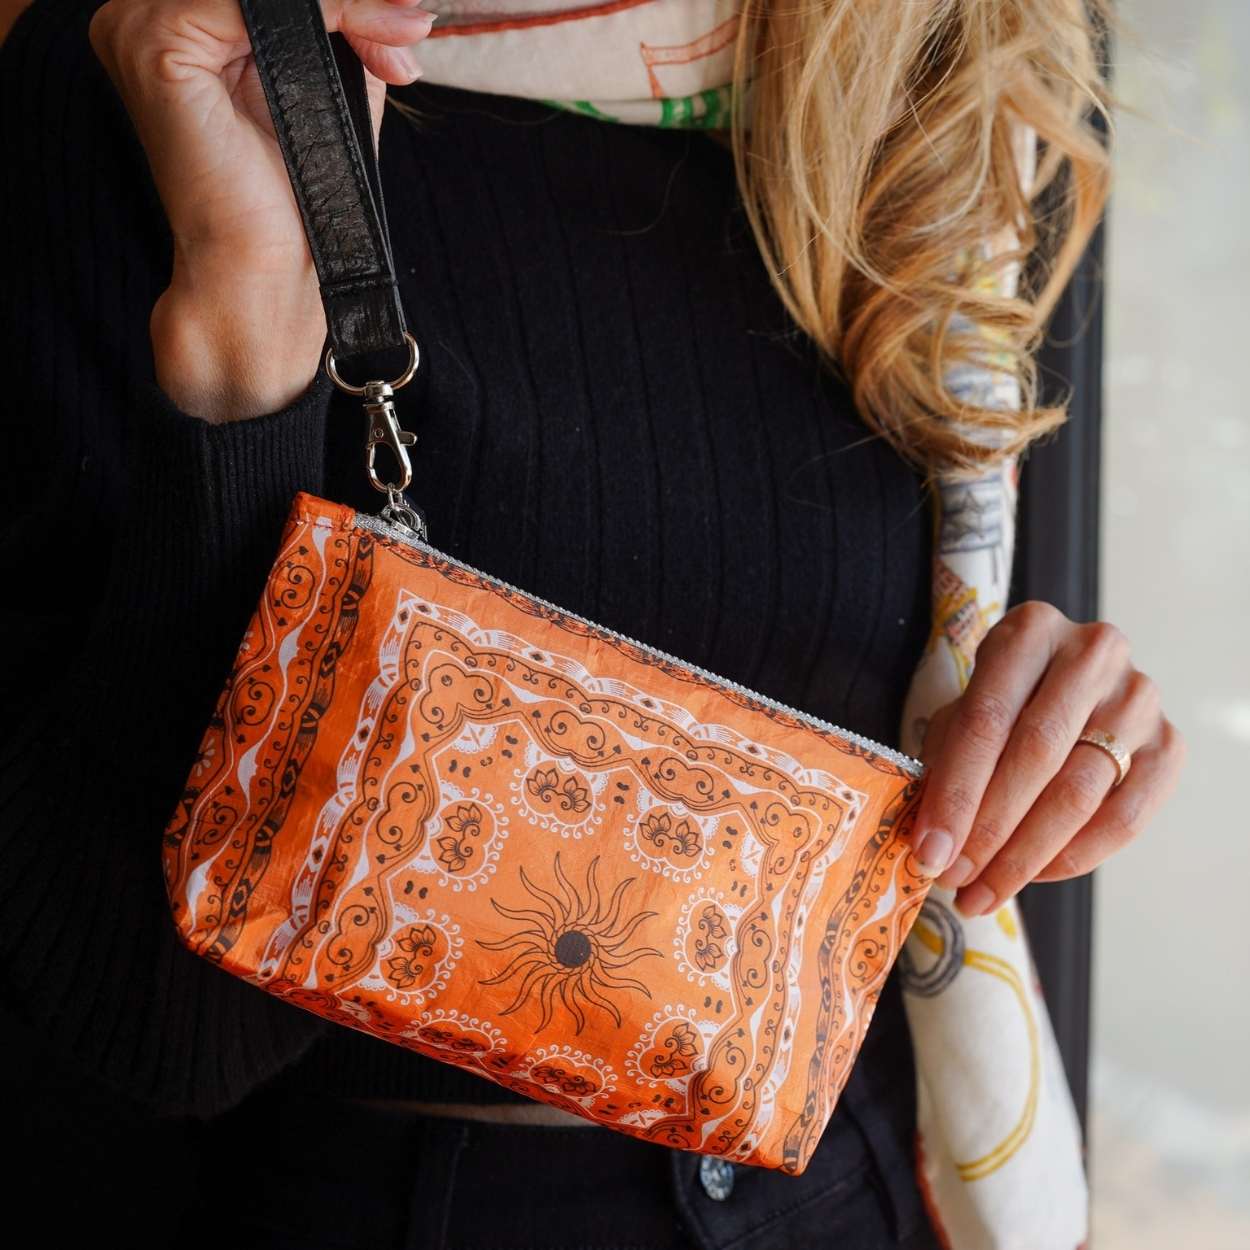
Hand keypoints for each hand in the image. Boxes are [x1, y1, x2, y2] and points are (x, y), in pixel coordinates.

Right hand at [87, 0, 435, 420]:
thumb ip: (350, 26)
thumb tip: (403, 1)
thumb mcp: (331, 91)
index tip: (407, 17)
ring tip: (395, 43)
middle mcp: (140, 14)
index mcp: (176, 22)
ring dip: (342, 0)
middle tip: (409, 25)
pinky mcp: (156, 50)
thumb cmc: (297, 202)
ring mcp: (137, 28)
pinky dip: (326, 7)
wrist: (265, 275)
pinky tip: (370, 34)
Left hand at [907, 601, 1185, 917]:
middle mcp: (1093, 652)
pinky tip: (1035, 876)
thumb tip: (932, 845)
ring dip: (1026, 854)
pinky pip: (1126, 816)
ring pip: (1080, 791)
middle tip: (954, 877)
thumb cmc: (1000, 703)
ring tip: (983, 891)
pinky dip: (1076, 856)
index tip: (930, 850)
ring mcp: (1138, 697)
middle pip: (1036, 755)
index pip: (986, 720)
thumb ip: (945, 764)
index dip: (955, 792)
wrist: (1061, 685)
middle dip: (989, 829)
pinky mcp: (1170, 742)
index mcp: (1030, 630)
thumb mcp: (961, 714)